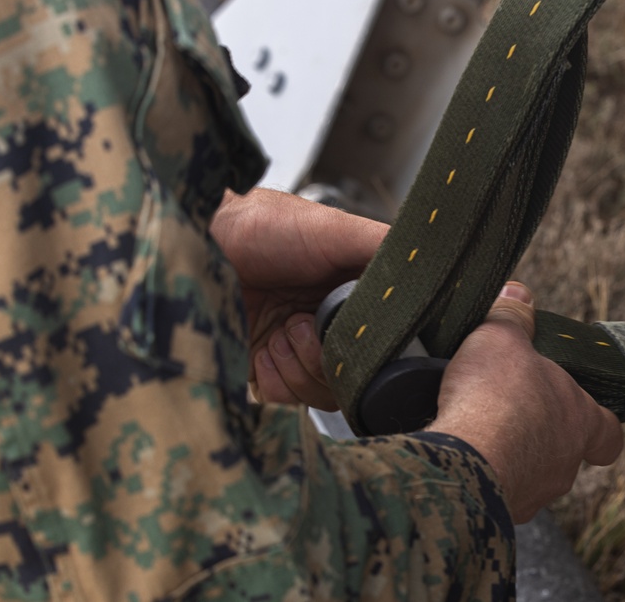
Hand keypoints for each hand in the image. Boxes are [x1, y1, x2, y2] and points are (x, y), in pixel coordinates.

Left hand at [210, 188, 387, 406]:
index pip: (387, 334)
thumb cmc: (253, 226)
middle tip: (309, 325)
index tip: (367, 331)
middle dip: (338, 355)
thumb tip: (435, 262)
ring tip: (284, 330)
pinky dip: (280, 376)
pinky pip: (290, 398)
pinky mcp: (263, 375)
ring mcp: (295, 352)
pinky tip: (264, 347)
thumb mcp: (331, 227)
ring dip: (306, 363)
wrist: (189, 245)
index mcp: (348, 292)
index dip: (384, 341)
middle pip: (362, 369)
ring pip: (330, 390)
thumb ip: (382, 247)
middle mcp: (325, 324)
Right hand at [426, 282, 622, 523]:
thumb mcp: (501, 338)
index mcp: (579, 419)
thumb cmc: (494, 397)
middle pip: (564, 450)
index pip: (608, 432)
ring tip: (478, 431)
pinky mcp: (500, 510)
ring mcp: (534, 492)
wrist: (463, 457)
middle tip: (510, 411)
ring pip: (529, 473)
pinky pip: (496, 490)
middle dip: (539, 432)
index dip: (600, 424)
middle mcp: (565, 463)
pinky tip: (460, 455)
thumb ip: (512, 316)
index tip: (587, 417)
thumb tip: (518, 292)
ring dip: (510, 454)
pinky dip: (482, 473)